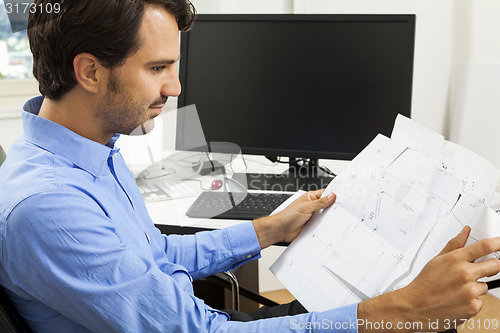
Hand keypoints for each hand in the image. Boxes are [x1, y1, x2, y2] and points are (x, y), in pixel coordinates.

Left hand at [252, 189, 335, 248]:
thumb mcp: (306, 206)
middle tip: (341, 209)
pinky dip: (325, 226)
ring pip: (325, 216)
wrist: (281, 229)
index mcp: (310, 198)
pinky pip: (322, 225)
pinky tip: (329, 227)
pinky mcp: (312, 225)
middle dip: (333, 207)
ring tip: (336, 218)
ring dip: (329, 218)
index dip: (333, 195)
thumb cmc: (288, 216)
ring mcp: (312, 216)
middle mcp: (312, 206)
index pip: (324, 194)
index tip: (342, 197)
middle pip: (326, 205)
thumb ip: (320, 202)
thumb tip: (331, 196)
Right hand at [357, 226, 499, 331]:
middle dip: (491, 266)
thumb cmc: (425, 283)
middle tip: (479, 270)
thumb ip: (454, 245)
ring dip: (476, 287)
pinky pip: (480, 300)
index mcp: (455, 259)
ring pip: (485, 285)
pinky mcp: (473, 306)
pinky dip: (472, 301)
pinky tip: (458, 300)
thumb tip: (465, 231)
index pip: (485, 246)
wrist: (415, 306)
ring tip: (457, 289)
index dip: (498, 242)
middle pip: (495, 265)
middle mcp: (465, 274)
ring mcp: (470, 291)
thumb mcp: (436, 260)